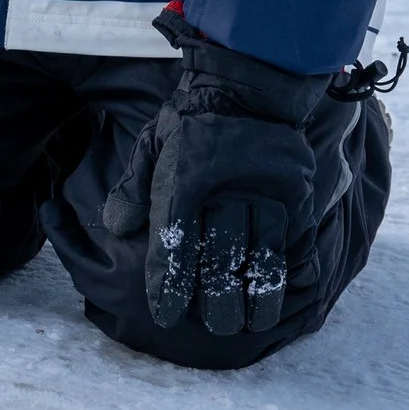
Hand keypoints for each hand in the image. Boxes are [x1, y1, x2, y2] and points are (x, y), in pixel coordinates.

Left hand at [103, 21, 329, 334]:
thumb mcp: (152, 143)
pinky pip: (293, 237)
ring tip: (251, 322)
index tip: (165, 313)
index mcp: (183, 180)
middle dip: (214, 297)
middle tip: (212, 328)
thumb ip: (133, 187)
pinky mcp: (293, 191)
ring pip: (259, 253)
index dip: (169, 282)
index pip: (174, 243)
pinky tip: (285, 289)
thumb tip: (115, 228)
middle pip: (219, 257)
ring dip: (254, 291)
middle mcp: (224, 191)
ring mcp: (263, 192)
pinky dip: (289, 266)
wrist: (246, 82)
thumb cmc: (191, 117)